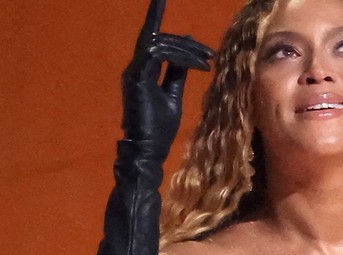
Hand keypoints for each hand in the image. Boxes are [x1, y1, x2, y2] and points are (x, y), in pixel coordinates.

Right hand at [121, 0, 213, 156]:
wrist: (148, 149)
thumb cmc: (159, 127)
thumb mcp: (173, 94)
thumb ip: (177, 72)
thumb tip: (186, 50)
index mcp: (142, 69)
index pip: (150, 38)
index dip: (155, 16)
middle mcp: (135, 66)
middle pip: (159, 39)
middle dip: (186, 43)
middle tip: (209, 52)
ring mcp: (134, 71)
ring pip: (159, 44)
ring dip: (185, 49)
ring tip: (206, 60)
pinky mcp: (136, 78)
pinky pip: (157, 54)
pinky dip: (179, 56)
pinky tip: (198, 65)